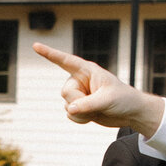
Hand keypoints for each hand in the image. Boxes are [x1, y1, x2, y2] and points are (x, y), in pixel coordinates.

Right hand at [33, 44, 163, 135]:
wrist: (130, 113)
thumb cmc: (124, 99)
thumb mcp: (107, 100)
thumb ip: (88, 104)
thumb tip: (70, 109)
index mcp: (88, 70)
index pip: (65, 61)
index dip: (49, 53)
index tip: (35, 46)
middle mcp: (80, 80)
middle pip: (65, 92)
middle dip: (78, 102)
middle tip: (96, 103)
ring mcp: (78, 94)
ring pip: (67, 106)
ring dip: (82, 113)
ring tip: (98, 109)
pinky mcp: (79, 107)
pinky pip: (70, 115)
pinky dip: (81, 120)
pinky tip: (93, 116)